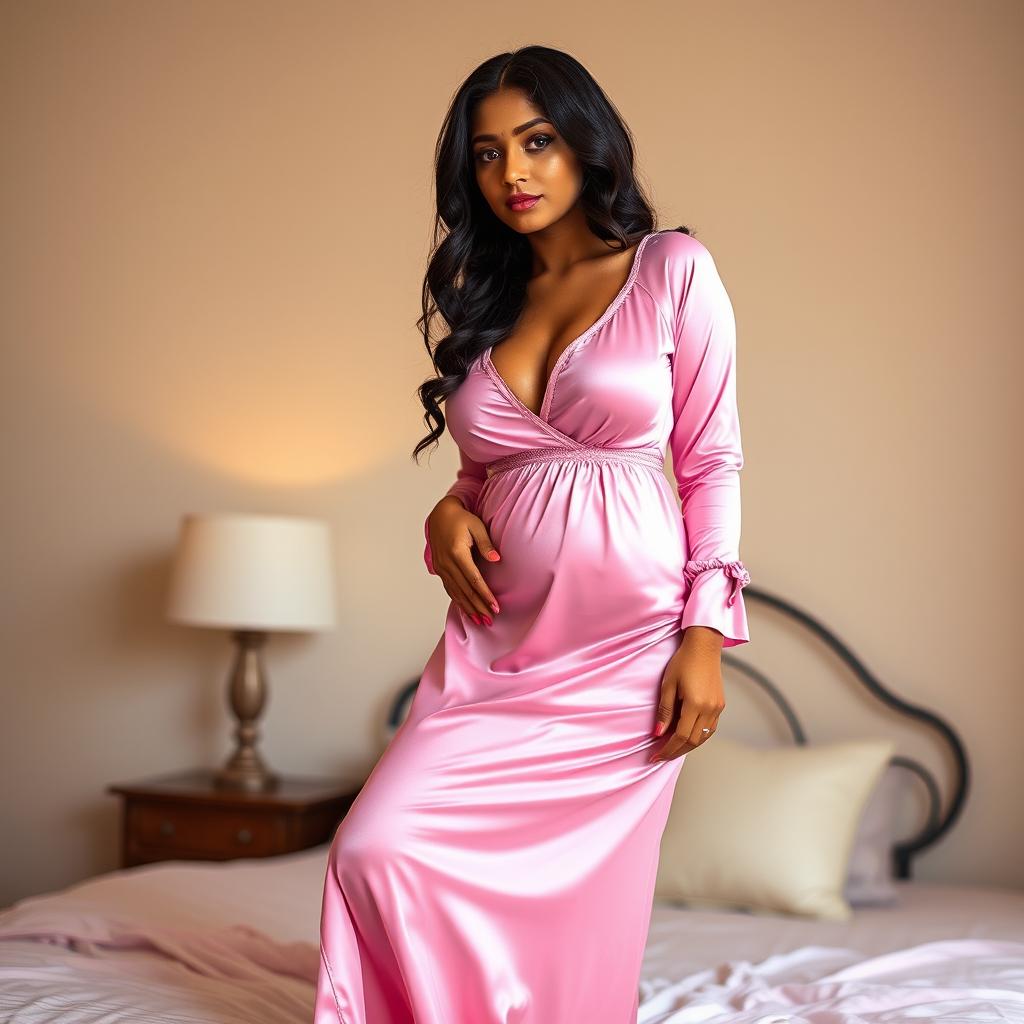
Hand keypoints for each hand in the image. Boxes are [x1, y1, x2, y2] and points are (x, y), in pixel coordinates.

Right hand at [426, 496, 501, 624]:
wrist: (440, 515)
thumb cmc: (461, 519)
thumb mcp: (476, 526)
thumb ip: (486, 544)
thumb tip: (496, 559)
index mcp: (457, 553)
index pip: (474, 579)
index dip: (485, 595)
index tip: (495, 606)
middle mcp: (447, 563)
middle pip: (465, 590)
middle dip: (478, 607)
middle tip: (490, 620)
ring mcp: (441, 567)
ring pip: (456, 592)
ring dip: (468, 608)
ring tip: (479, 620)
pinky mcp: (440, 569)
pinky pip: (449, 588)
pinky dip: (458, 601)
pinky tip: (466, 609)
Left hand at [649, 627, 725, 761]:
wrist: (704, 647)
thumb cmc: (684, 661)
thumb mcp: (668, 684)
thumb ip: (665, 710)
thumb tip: (658, 733)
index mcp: (696, 704)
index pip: (680, 736)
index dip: (667, 749)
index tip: (655, 755)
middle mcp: (710, 709)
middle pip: (693, 741)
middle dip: (676, 751)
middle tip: (660, 755)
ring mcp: (717, 708)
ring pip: (703, 737)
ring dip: (687, 746)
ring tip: (671, 748)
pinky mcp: (720, 705)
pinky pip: (709, 729)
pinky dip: (697, 736)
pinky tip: (687, 737)